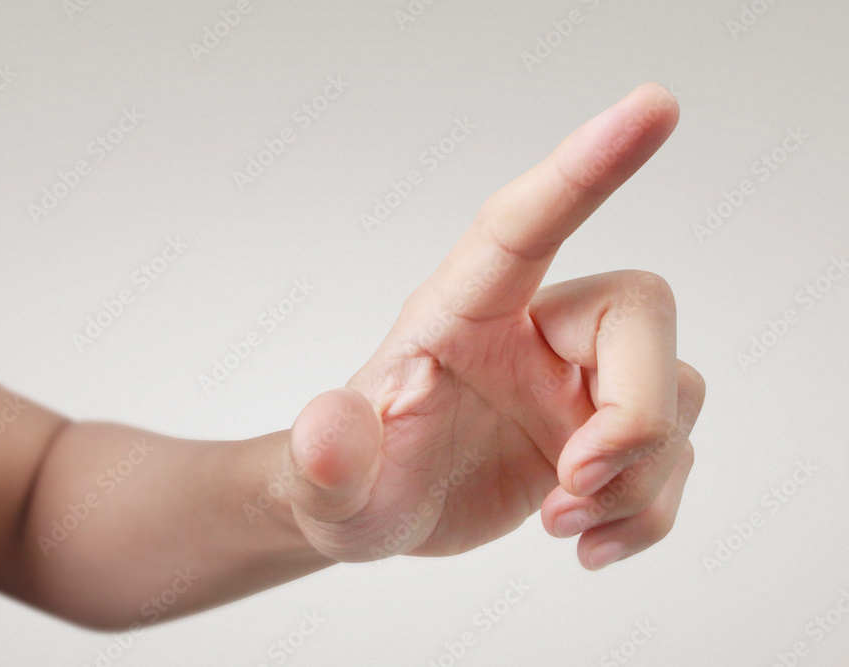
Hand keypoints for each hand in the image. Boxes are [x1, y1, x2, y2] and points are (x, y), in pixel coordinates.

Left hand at [282, 83, 705, 569]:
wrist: (376, 514)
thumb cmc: (349, 483)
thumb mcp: (323, 488)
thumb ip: (324, 462)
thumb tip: (328, 435)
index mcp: (462, 311)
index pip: (526, 224)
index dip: (587, 167)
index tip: (654, 106)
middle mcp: (531, 330)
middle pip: (640, 313)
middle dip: (635, 413)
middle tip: (574, 484)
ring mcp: (574, 381)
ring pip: (673, 392)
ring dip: (640, 477)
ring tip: (561, 523)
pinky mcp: (601, 431)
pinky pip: (675, 456)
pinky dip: (649, 512)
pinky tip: (586, 544)